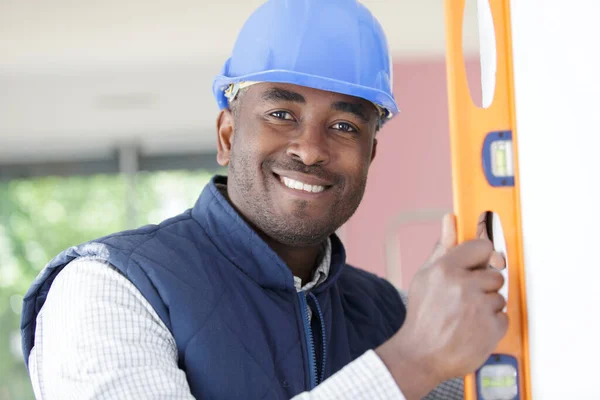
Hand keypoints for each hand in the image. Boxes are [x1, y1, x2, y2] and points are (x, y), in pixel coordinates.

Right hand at [376, 213, 506, 398]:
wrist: (422, 354)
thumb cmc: (423, 315)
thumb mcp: (426, 276)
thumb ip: (443, 247)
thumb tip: (450, 219)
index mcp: (446, 269)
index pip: (482, 247)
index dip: (481, 257)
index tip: (479, 264)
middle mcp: (463, 285)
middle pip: (495, 274)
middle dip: (483, 286)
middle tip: (465, 298)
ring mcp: (479, 307)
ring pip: (499, 296)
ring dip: (487, 306)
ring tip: (466, 315)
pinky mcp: (492, 327)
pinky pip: (503, 316)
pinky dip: (492, 324)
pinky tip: (473, 328)